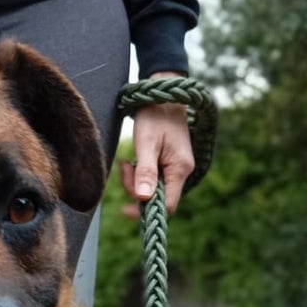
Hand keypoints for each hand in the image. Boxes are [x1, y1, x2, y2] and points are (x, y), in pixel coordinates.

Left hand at [120, 71, 194, 214]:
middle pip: (157, 198)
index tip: (124, 210)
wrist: (163, 95)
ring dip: (135, 180)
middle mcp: (183, 171)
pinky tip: (133, 161)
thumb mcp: (146, 143)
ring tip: (127, 162)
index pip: (167, 205)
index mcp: (180, 169)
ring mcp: (177, 168)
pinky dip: (140, 174)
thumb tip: (144, 199)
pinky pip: (154, 178)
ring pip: (153, 188)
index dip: (146, 212)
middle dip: (136, 190)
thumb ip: (146, 172)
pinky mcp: (170, 163)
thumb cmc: (154, 116)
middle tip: (124, 168)